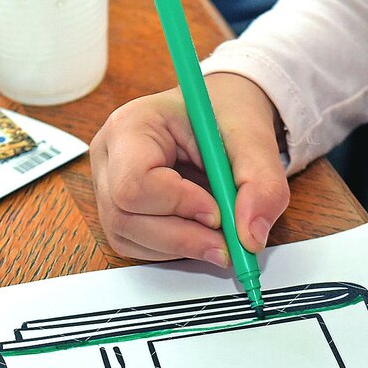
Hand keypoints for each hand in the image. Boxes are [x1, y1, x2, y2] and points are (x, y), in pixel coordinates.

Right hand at [90, 73, 289, 265]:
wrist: (219, 117)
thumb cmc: (225, 117)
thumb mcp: (253, 140)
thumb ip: (260, 184)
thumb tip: (250, 237)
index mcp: (130, 126)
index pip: (135, 182)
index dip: (178, 205)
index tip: (217, 212)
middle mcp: (109, 158)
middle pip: (125, 217)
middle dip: (183, 237)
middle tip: (227, 243)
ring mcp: (107, 188)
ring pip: (129, 238)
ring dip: (181, 247)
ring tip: (219, 235)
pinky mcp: (118, 212)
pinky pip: (136, 247)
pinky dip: (174, 250)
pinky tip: (198, 231)